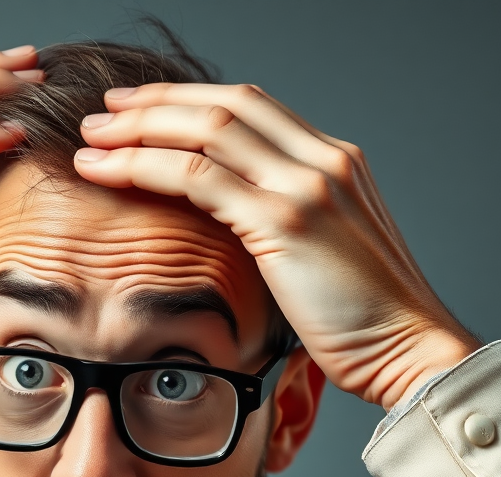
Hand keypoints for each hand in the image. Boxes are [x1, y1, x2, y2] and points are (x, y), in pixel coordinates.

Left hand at [75, 83, 479, 408]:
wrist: (408, 350)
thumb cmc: (364, 321)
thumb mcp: (323, 256)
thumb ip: (284, 226)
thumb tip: (234, 228)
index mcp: (332, 162)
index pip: (250, 109)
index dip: (189, 102)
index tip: (141, 110)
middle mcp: (321, 159)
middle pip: (225, 104)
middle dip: (156, 103)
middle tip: (103, 112)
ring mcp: (306, 185)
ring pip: (206, 131)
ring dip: (140, 129)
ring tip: (92, 139)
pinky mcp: (286, 221)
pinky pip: (199, 178)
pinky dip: (145, 167)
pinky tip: (106, 171)